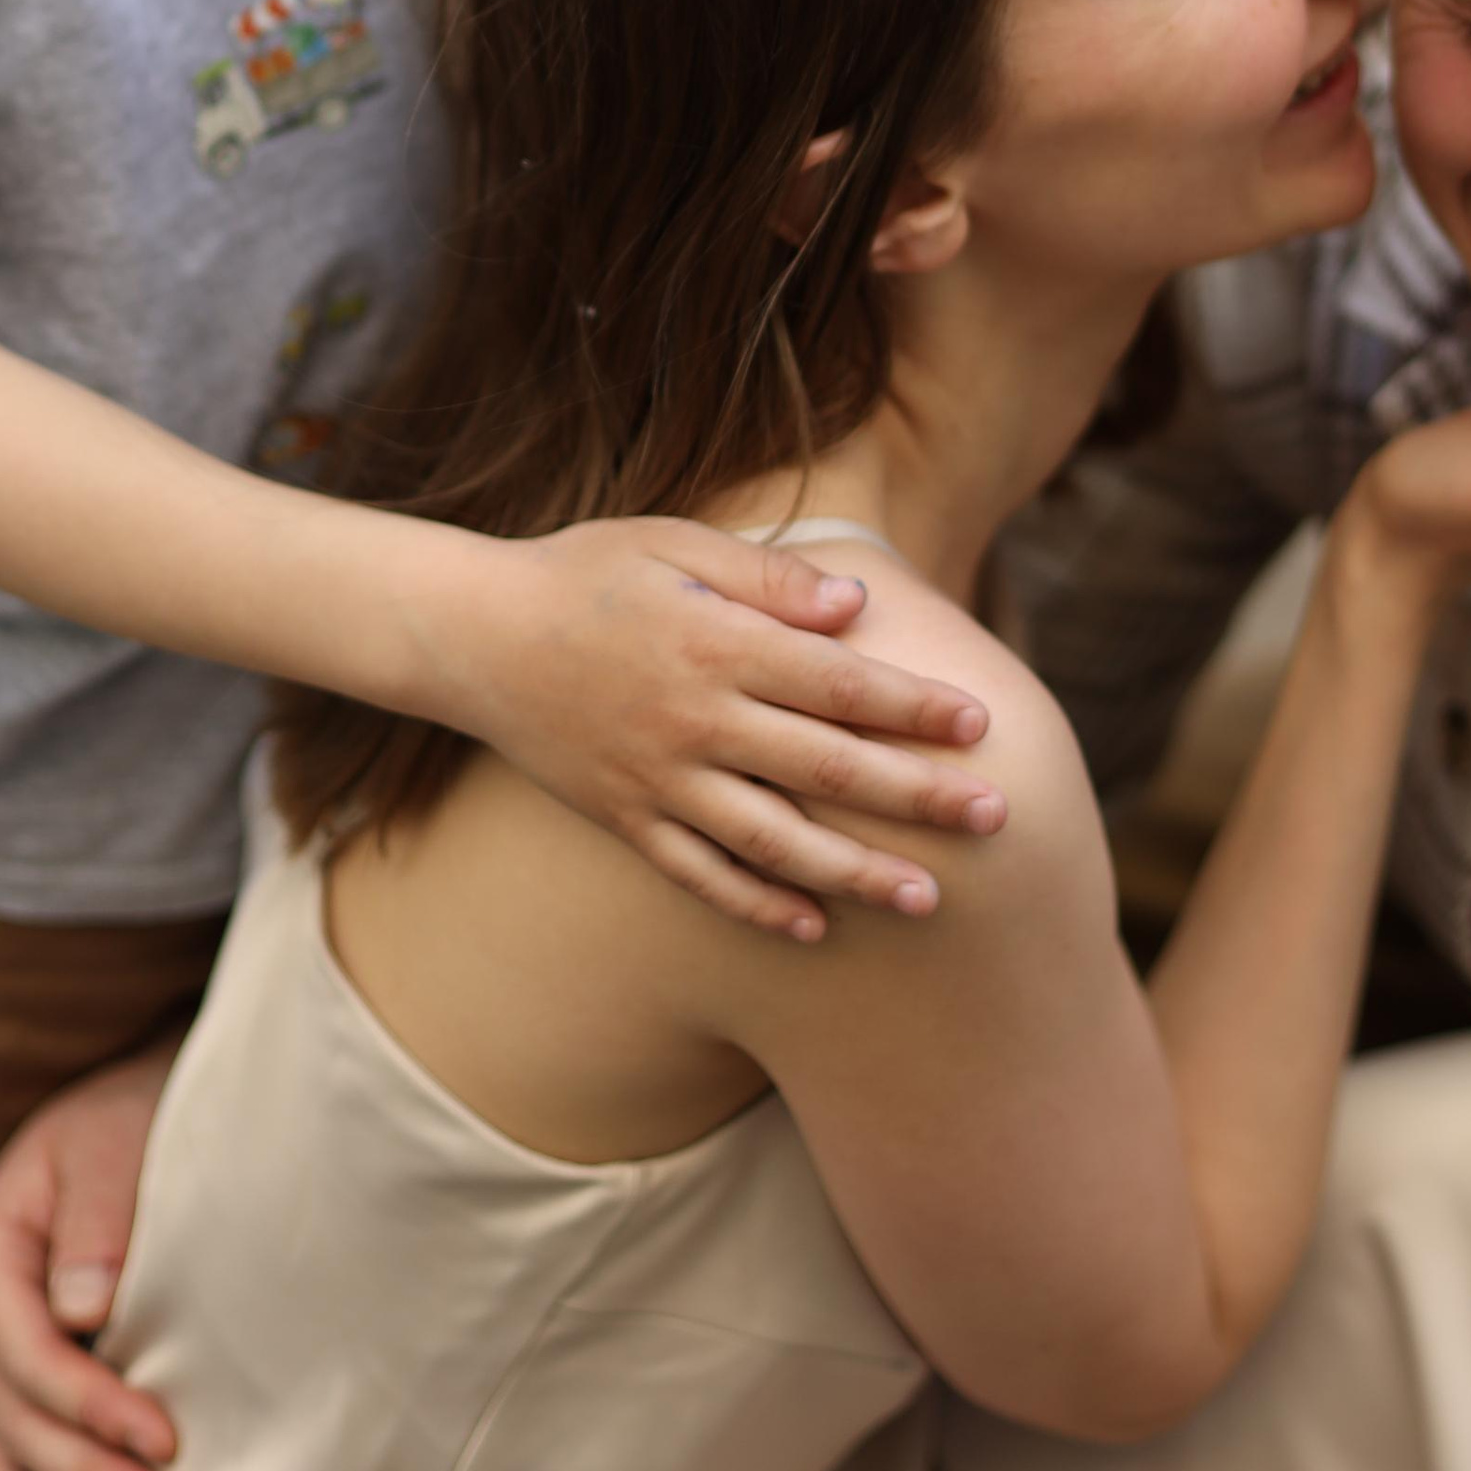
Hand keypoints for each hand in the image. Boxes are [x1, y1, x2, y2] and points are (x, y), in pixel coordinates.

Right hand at [0, 1039, 182, 1470]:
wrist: (135, 1109)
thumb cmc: (132, 1116)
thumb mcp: (117, 1138)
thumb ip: (100, 1216)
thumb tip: (85, 1307)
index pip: (25, 1351)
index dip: (89, 1404)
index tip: (163, 1439)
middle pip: (12, 1414)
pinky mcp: (9, 1381)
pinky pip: (0, 1462)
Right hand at [435, 515, 1005, 941]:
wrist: (473, 635)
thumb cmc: (587, 572)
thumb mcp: (675, 542)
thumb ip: (768, 575)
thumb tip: (856, 606)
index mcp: (714, 643)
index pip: (836, 682)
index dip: (911, 705)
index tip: (979, 724)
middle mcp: (693, 721)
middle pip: (825, 768)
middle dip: (918, 795)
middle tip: (997, 819)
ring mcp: (658, 780)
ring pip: (774, 841)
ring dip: (856, 873)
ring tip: (929, 899)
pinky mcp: (627, 820)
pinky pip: (701, 876)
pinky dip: (758, 906)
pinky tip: (816, 929)